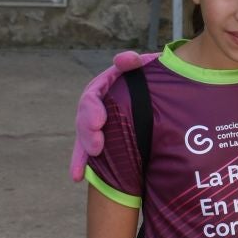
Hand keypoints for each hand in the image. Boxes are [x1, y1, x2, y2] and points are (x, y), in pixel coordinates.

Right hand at [70, 51, 150, 181]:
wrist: (160, 92)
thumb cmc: (151, 77)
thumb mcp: (145, 66)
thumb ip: (135, 62)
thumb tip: (125, 59)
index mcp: (103, 87)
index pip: (92, 97)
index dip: (93, 110)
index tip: (100, 122)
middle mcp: (96, 106)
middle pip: (84, 121)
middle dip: (88, 136)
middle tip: (97, 149)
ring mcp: (97, 125)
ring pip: (84, 140)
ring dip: (80, 156)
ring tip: (79, 173)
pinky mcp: (102, 141)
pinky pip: (89, 154)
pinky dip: (81, 165)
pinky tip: (77, 178)